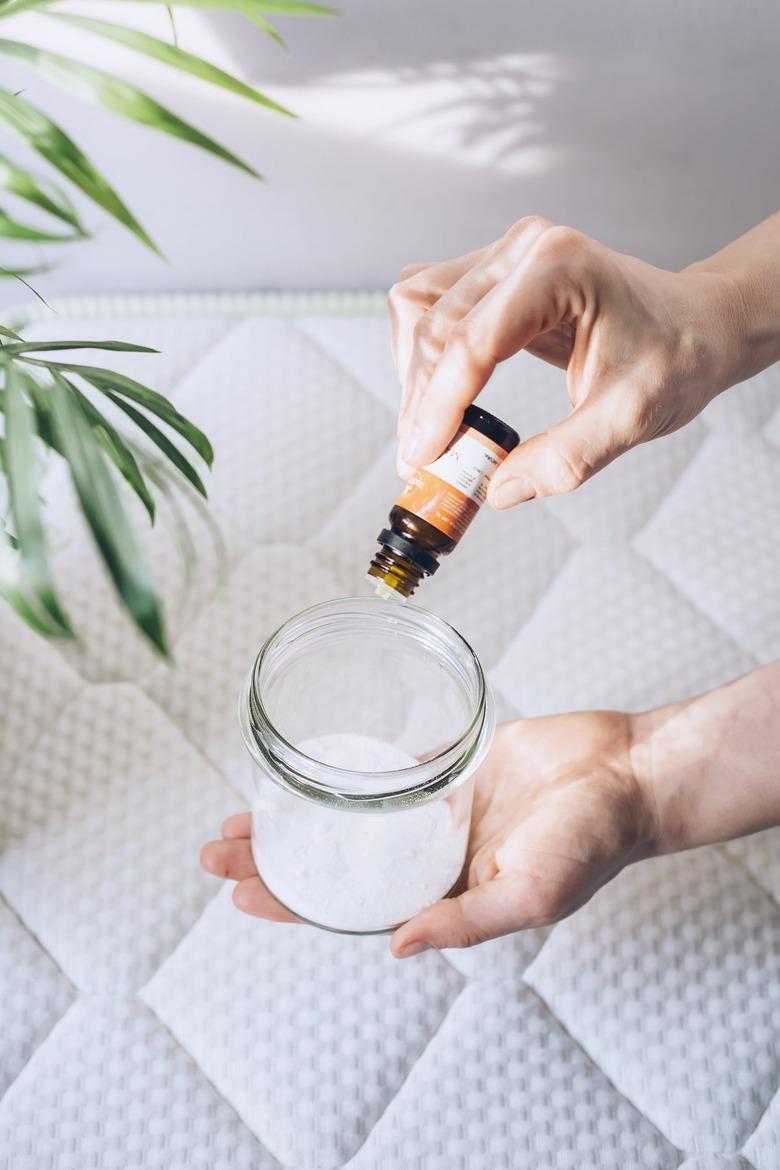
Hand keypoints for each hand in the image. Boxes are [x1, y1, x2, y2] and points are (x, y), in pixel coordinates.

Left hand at [200, 712, 656, 954]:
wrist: (625, 774)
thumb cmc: (591, 841)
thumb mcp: (529, 893)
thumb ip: (465, 921)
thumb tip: (397, 948)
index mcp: (445, 894)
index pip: (350, 907)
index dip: (293, 904)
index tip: (237, 895)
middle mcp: (433, 857)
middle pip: (338, 863)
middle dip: (278, 858)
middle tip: (216, 848)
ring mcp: (440, 812)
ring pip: (354, 819)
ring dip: (303, 817)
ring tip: (248, 812)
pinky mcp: (453, 768)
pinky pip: (392, 774)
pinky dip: (352, 775)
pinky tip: (312, 772)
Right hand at [389, 215, 746, 505]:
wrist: (698, 326)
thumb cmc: (676, 358)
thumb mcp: (630, 418)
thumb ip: (564, 458)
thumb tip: (496, 490)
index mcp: (561, 269)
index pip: (473, 340)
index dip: (439, 406)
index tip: (422, 459)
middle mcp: (525, 247)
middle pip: (433, 320)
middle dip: (420, 398)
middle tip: (422, 462)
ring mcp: (506, 252)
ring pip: (417, 304)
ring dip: (413, 373)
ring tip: (428, 433)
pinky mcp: (494, 269)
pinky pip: (430, 302)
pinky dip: (424, 355)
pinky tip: (439, 398)